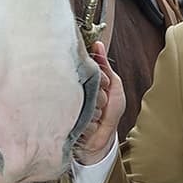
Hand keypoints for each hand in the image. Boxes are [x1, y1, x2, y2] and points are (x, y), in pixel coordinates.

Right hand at [74, 41, 125, 164]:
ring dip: (94, 112)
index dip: (97, 78)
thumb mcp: (114, 85)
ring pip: (85, 104)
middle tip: (100, 103)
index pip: (87, 69)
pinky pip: (82, 119)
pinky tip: (90, 125)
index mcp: (83, 81)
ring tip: (95, 116)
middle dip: (98, 97)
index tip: (103, 86)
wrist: (102, 138)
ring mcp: (70, 107)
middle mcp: (74, 92)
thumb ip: (105, 66)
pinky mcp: (68, 123)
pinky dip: (90, 124)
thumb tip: (98, 44)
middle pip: (86, 87)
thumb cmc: (110, 112)